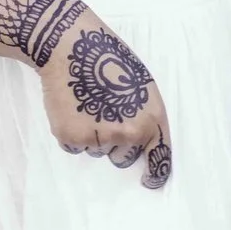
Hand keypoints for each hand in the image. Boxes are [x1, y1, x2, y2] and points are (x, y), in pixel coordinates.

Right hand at [39, 14, 173, 188]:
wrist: (72, 48)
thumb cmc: (110, 61)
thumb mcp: (142, 87)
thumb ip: (145, 116)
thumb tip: (140, 142)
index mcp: (151, 118)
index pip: (159, 158)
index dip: (154, 174)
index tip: (149, 181)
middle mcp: (128, 133)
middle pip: (124, 157)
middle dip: (117, 143)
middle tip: (107, 114)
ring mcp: (99, 137)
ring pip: (98, 150)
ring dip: (94, 135)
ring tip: (89, 104)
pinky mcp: (72, 138)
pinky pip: (76, 147)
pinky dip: (74, 134)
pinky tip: (73, 109)